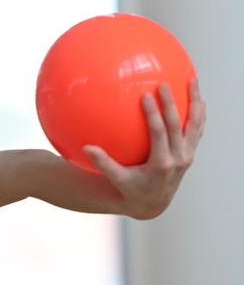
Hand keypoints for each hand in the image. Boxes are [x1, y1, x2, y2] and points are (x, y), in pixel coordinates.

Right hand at [83, 79, 205, 218]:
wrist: (153, 203)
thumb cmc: (131, 189)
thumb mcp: (116, 179)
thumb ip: (103, 164)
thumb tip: (86, 147)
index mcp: (162, 164)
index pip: (160, 134)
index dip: (154, 114)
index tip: (146, 95)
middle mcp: (179, 159)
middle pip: (178, 126)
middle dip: (172, 104)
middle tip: (164, 84)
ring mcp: (187, 155)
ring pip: (195, 125)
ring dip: (195, 103)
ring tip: (193, 81)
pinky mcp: (190, 152)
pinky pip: (197, 129)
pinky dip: (199, 113)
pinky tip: (197, 98)